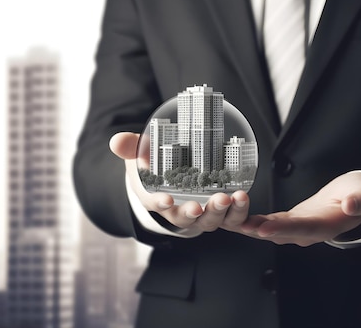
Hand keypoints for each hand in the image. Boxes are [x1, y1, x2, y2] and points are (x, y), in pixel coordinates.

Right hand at [109, 132, 249, 231]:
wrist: (168, 175)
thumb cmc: (152, 165)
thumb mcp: (138, 153)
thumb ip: (130, 147)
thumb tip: (116, 141)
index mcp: (156, 199)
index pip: (156, 204)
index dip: (160, 203)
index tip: (166, 199)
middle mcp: (178, 211)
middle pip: (188, 218)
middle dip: (200, 212)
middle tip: (213, 200)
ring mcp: (200, 213)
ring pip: (211, 220)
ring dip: (223, 212)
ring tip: (234, 197)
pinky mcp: (217, 209)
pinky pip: (229, 217)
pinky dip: (238, 212)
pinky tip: (244, 198)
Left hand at [236, 172, 360, 245]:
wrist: (353, 201)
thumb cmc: (358, 195)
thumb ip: (360, 200)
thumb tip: (353, 205)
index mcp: (326, 226)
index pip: (302, 228)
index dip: (282, 229)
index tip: (264, 229)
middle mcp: (307, 232)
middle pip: (279, 233)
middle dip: (256, 230)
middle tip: (235, 225)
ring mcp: (296, 228)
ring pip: (269, 231)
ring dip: (248, 227)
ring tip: (227, 222)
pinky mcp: (289, 222)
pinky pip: (267, 224)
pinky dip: (250, 222)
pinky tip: (234, 219)